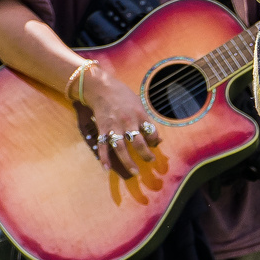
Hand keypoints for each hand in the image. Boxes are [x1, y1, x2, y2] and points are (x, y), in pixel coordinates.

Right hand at [76, 63, 158, 177]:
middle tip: (150, 161)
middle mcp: (128, 122)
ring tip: (134, 172)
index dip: (155, 140)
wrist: (102, 88)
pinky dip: (104, 157)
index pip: (152, 132)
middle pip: (138, 142)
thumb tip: (157, 138)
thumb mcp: (139, 104)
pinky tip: (107, 168)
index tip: (155, 145)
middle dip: (146, 154)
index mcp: (140, 114)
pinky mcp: (102, 129)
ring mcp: (114, 127)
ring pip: (121, 148)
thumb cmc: (123, 95)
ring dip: (128, 161)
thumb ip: (146, 120)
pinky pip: (103, 146)